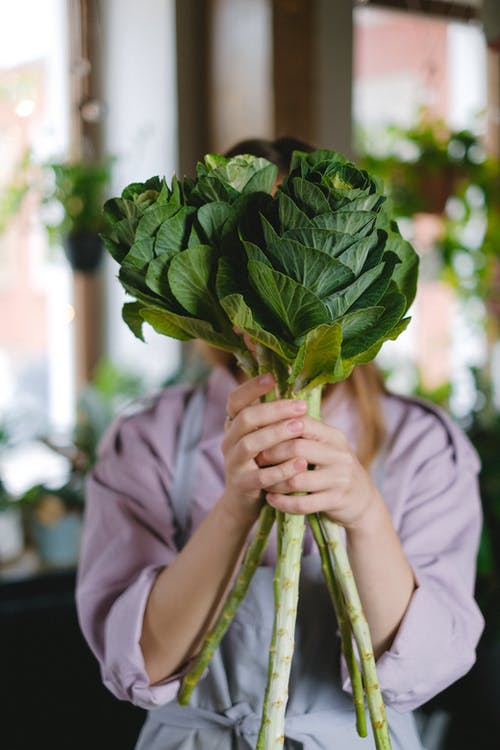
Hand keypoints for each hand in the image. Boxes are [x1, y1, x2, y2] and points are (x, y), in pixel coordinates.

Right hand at [218, 373, 308, 525]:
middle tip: (301, 407)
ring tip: (301, 427)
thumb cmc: (262, 463)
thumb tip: (297, 393)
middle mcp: (228, 441)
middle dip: (274, 410)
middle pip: (246, 419)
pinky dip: (282, 469)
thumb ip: (273, 419)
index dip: (251, 387)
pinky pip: (262, 476)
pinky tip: (301, 463)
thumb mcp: (263, 438)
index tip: (272, 377)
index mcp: (233, 426)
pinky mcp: (242, 485)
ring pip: (250, 444)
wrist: (245, 503)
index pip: (235, 400)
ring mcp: (233, 463)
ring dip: (277, 434)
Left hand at [259, 416, 378, 529]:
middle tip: (256, 460)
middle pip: (297, 448)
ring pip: (297, 479)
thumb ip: (304, 434)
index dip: (276, 428)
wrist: (362, 500)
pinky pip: (303, 504)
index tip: (259, 434)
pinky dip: (282, 502)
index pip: (302, 422)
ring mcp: (339, 479)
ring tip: (262, 482)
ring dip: (274, 482)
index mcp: (333, 436)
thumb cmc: (333, 468)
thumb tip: (267, 416)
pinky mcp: (336, 501)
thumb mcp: (326, 447)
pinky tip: (271, 499)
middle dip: (272, 455)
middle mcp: (339, 454)